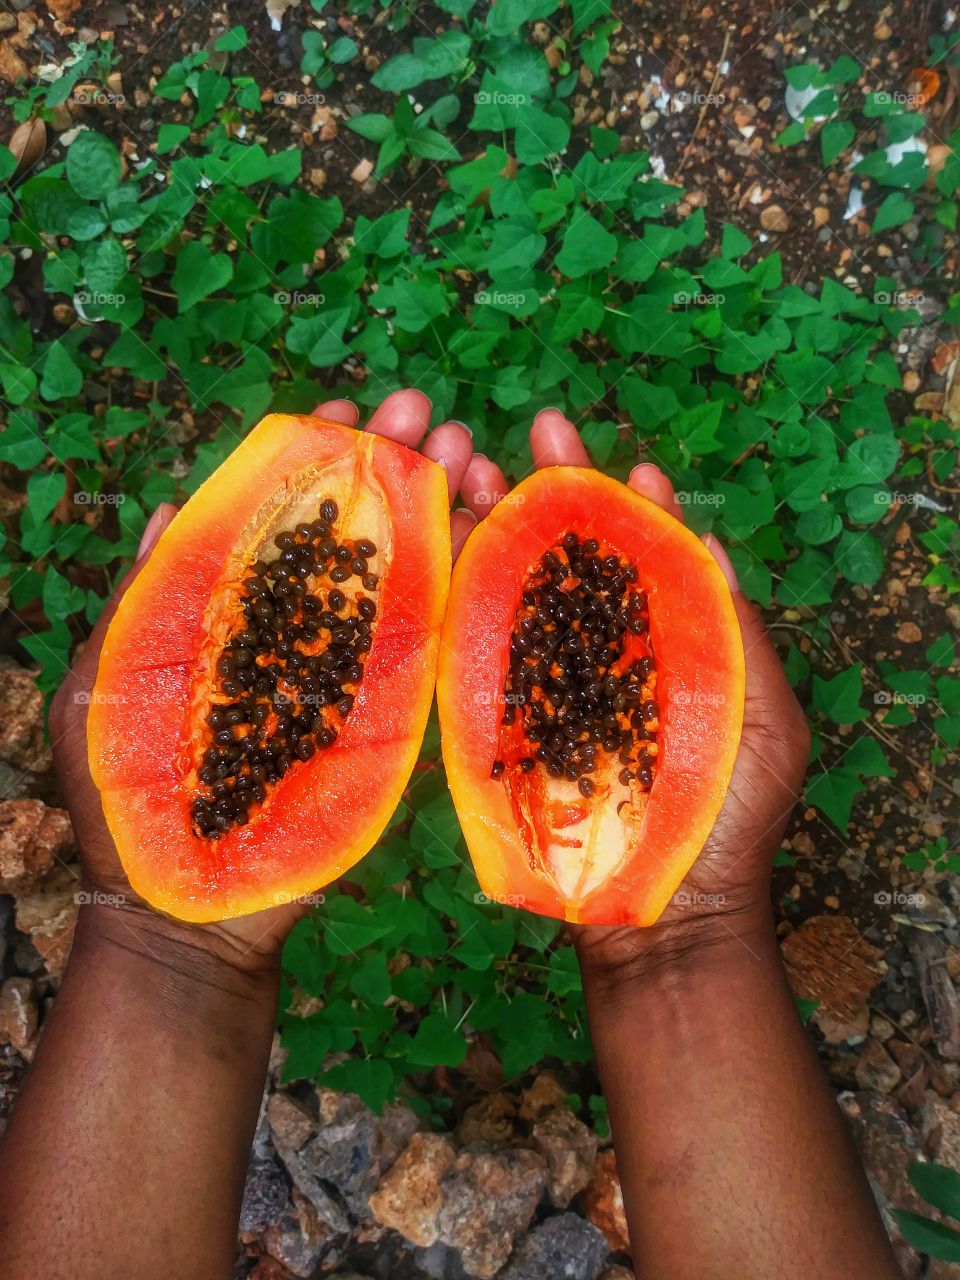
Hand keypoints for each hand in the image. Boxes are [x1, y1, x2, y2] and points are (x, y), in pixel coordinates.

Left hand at [50, 390, 475, 977]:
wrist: (186, 916)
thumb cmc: (127, 809)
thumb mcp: (103, 693)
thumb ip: (142, 604)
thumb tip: (172, 508)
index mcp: (237, 616)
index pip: (281, 518)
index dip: (311, 460)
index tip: (340, 410)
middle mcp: (301, 634)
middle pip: (354, 533)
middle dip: (390, 464)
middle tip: (425, 412)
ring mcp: (350, 677)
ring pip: (403, 575)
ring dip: (439, 506)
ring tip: (470, 448)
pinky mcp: (388, 724)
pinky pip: (431, 649)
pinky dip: (462, 587)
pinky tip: (488, 529)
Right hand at [457, 409, 810, 978]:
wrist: (666, 918)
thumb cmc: (729, 822)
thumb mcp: (764, 722)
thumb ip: (735, 633)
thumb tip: (704, 544)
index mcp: (660, 643)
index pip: (639, 555)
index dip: (628, 504)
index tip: (622, 462)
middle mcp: (596, 652)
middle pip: (568, 556)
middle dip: (552, 490)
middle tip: (538, 432)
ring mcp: (543, 684)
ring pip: (514, 586)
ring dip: (495, 518)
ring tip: (476, 458)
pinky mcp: (497, 721)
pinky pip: (472, 649)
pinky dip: (454, 590)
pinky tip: (446, 537)